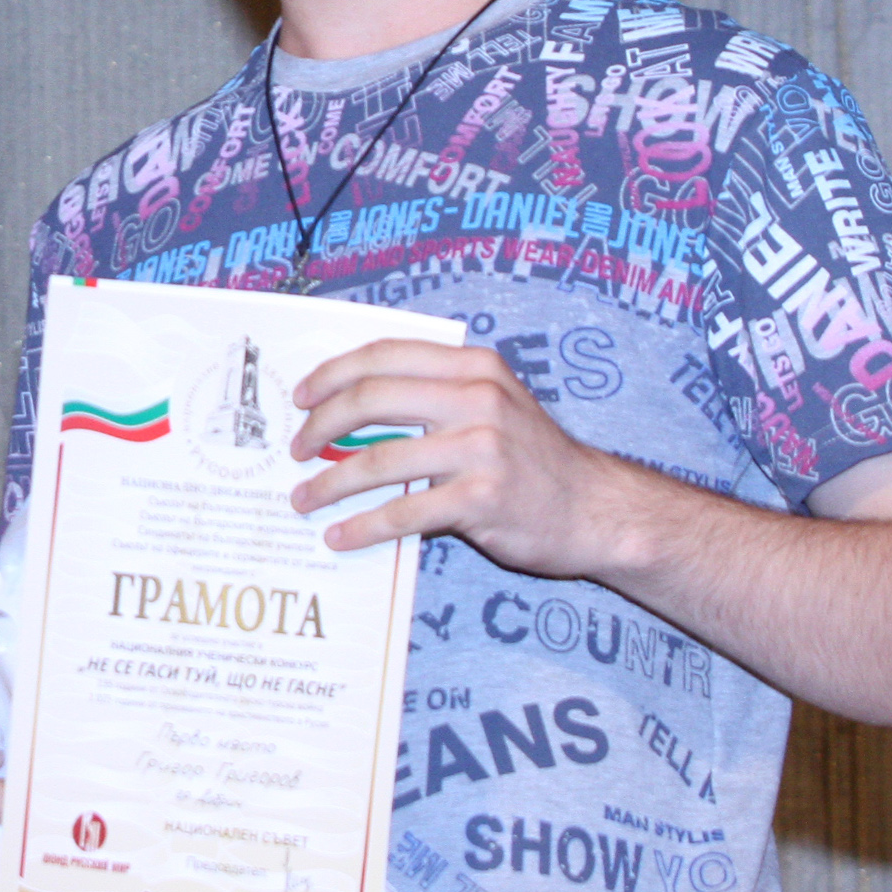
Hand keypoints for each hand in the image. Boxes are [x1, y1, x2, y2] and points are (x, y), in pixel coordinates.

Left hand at [287, 338, 640, 577]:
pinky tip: (340, 535)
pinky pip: (402, 512)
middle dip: (319, 427)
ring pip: (377, 460)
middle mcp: (476, 397)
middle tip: (295, 451)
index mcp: (472, 367)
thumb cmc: (532, 459)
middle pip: (369, 400)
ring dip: (329, 483)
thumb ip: (435, 395)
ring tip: (303, 499)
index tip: (301, 398)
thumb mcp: (492, 404)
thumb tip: (350, 406)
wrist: (596, 509)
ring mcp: (481, 447)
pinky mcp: (481, 498)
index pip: (384, 355)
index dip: (332, 374)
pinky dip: (362, 526)